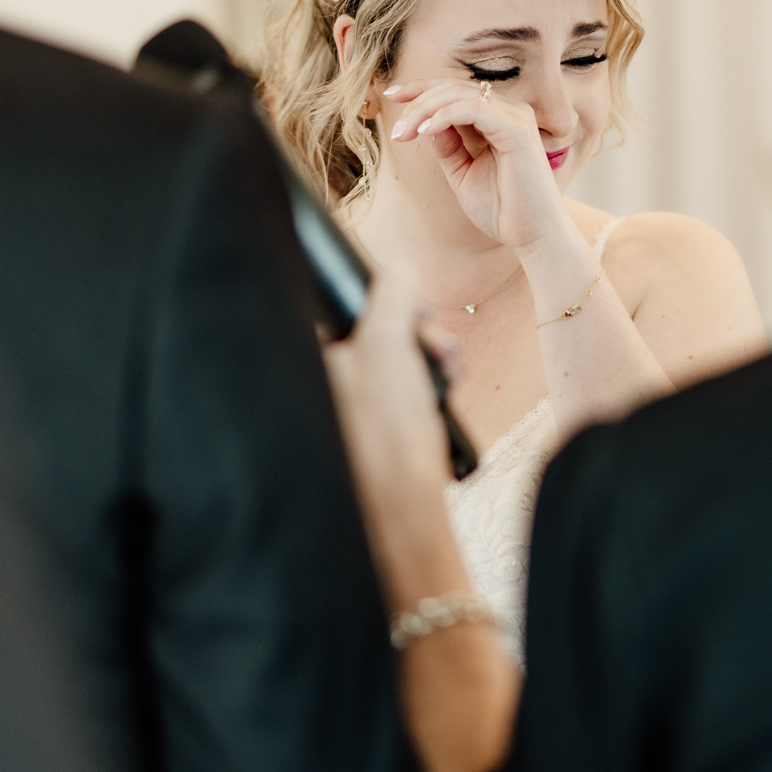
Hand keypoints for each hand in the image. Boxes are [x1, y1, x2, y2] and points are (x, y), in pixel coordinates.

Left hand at [320, 262, 454, 512]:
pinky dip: (433, 388)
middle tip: (442, 350)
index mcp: (319, 360)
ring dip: (434, 360)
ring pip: (402, 363)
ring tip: (452, 373)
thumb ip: (391, 296)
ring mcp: (356, 409)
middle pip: (384, 334)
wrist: (403, 504)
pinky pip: (410, 392)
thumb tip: (398, 267)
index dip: (393, 308)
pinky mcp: (380, 431)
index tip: (417, 318)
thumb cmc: (386, 429)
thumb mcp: (388, 344)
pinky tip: (447, 395)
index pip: (355, 310)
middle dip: (422, 336)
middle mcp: (332, 383)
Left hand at [381, 80, 574, 255]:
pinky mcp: (517, 129)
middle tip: (395, 127)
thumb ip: (448, 146)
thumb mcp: (463, 173)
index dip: (421, 90)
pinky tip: (425, 130)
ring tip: (404, 131)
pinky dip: (445, 115)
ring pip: (460, 94)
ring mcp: (515, 117)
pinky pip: (473, 109)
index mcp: (499, 119)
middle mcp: (510, 111)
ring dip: (425, 109)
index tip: (392, 97)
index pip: (455, 91)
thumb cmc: (504, 210)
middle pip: (454, 87)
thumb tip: (427, 122)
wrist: (533, 236)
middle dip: (417, 99)